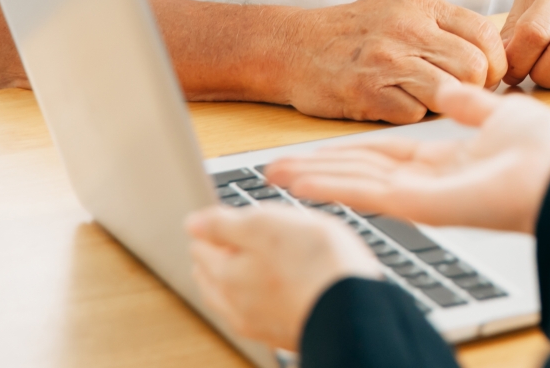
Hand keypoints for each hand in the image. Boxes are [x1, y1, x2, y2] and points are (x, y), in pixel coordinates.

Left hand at [186, 204, 381, 351]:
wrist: (356, 310)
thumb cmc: (317, 264)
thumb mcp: (266, 224)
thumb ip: (224, 224)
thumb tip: (193, 223)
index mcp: (225, 275)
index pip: (200, 245)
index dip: (217, 224)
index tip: (236, 216)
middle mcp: (235, 305)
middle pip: (213, 275)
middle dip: (223, 254)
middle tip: (246, 234)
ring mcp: (259, 324)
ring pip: (235, 296)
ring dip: (242, 277)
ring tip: (264, 259)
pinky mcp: (284, 333)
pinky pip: (261, 311)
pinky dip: (264, 296)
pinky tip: (283, 286)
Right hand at [266, 81, 549, 234]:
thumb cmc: (541, 145)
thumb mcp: (499, 108)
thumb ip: (470, 103)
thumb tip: (451, 89)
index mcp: (444, 158)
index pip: (387, 153)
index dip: (351, 152)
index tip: (323, 146)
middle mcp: (427, 178)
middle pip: (363, 172)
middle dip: (320, 171)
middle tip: (278, 169)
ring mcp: (421, 192)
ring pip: (358, 183)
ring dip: (316, 180)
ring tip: (277, 176)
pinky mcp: (421, 203)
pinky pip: (369, 193)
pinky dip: (332, 188)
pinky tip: (301, 183)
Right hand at [278, 0, 505, 123]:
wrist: (294, 47)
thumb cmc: (356, 32)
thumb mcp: (402, 9)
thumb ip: (444, 25)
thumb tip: (491, 53)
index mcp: (421, 7)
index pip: (484, 34)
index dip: (495, 61)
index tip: (488, 75)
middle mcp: (407, 31)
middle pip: (473, 67)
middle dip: (476, 88)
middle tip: (464, 94)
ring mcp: (386, 62)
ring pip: (449, 92)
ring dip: (447, 103)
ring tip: (432, 99)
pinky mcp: (367, 93)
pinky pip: (414, 114)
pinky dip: (413, 116)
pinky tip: (400, 106)